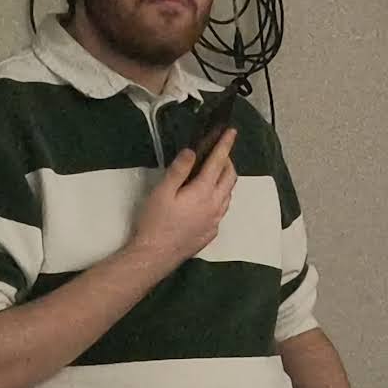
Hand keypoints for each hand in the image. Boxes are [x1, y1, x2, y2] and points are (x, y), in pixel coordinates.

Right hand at [125, 131, 237, 273]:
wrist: (155, 255)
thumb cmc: (155, 221)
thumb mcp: (162, 192)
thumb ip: (179, 170)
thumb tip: (192, 152)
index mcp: (203, 192)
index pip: (218, 162)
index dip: (225, 145)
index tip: (232, 131)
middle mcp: (216, 205)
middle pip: (230, 178)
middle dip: (228, 161)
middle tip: (219, 151)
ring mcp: (216, 221)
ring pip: (228, 195)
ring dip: (225, 180)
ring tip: (215, 171)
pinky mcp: (211, 232)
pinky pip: (222, 209)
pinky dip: (220, 197)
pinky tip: (208, 198)